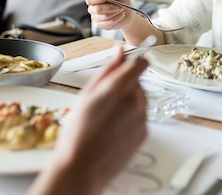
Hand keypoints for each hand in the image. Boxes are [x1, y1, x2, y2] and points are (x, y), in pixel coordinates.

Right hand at [29, 48, 148, 194]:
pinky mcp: (144, 133)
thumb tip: (120, 52)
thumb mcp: (86, 95)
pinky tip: (113, 129)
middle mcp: (134, 101)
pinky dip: (131, 118)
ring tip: (107, 117)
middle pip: (139, 82)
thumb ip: (107, 70)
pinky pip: (141, 117)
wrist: (81, 169)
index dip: (135, 62)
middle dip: (126, 85)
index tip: (130, 64)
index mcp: (117, 88)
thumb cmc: (77, 135)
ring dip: (129, 102)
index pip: (141, 63)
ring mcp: (141, 118)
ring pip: (140, 99)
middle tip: (105, 100)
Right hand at [85, 0, 134, 30]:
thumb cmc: (121, 0)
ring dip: (115, 12)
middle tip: (120, 6)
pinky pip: (108, 23)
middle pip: (97, 9)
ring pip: (104, 16)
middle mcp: (92, 8)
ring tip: (122, 10)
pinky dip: (117, 18)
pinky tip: (121, 15)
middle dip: (111, 7)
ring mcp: (96, 18)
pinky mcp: (101, 25)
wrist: (129, 12)